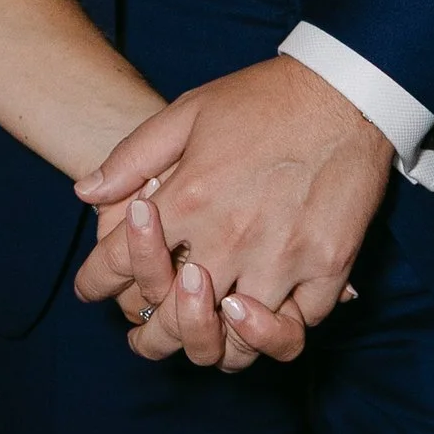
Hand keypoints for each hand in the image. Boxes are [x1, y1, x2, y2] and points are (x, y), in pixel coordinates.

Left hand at [73, 57, 395, 366]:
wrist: (347, 89)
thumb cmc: (263, 98)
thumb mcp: (187, 112)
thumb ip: (133, 156)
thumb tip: (85, 192)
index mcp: (190, 198)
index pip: (121, 263)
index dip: (96, 281)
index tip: (90, 289)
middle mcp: (232, 236)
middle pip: (175, 318)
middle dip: (149, 335)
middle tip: (143, 336)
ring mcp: (284, 256)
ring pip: (236, 339)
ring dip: (212, 343)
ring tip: (200, 339)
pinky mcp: (329, 265)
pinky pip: (296, 326)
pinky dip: (271, 333)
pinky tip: (256, 321)